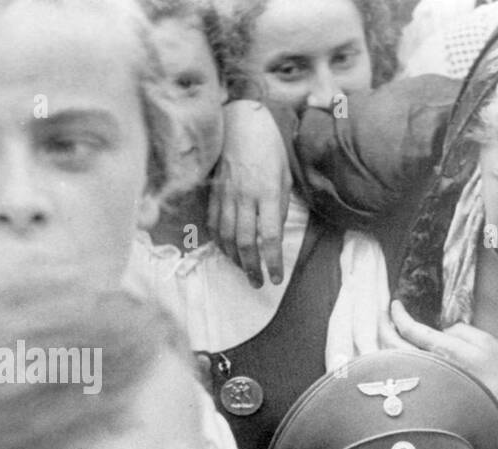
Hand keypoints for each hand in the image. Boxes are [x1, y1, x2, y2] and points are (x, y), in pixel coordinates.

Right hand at [210, 101, 290, 287]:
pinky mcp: (213, 190)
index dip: (272, 261)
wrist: (240, 118)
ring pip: (226, 235)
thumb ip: (280, 207)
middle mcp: (244, 196)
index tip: (276, 278)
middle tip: (258, 282)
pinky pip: (213, 222)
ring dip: (235, 258)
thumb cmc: (269, 146)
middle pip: (245, 242)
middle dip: (252, 267)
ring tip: (244, 271)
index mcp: (267, 192)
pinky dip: (219, 241)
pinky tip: (226, 251)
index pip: (269, 237)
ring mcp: (225, 193)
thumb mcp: (285, 176)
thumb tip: (275, 234)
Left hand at [388, 301, 497, 440]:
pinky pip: (403, 377)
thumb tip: (443, 330)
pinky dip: (394, 363)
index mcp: (444, 350)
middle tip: (383, 317)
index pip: (409, 329)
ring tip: (387, 334)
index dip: (398, 315)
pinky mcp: (426, 396)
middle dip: (383, 328)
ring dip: (385, 346)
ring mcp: (424, 384)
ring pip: (393, 363)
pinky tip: (397, 357)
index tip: (395, 305)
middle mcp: (428, 367)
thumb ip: (461, 330)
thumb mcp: (487, 343)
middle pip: (391, 346)